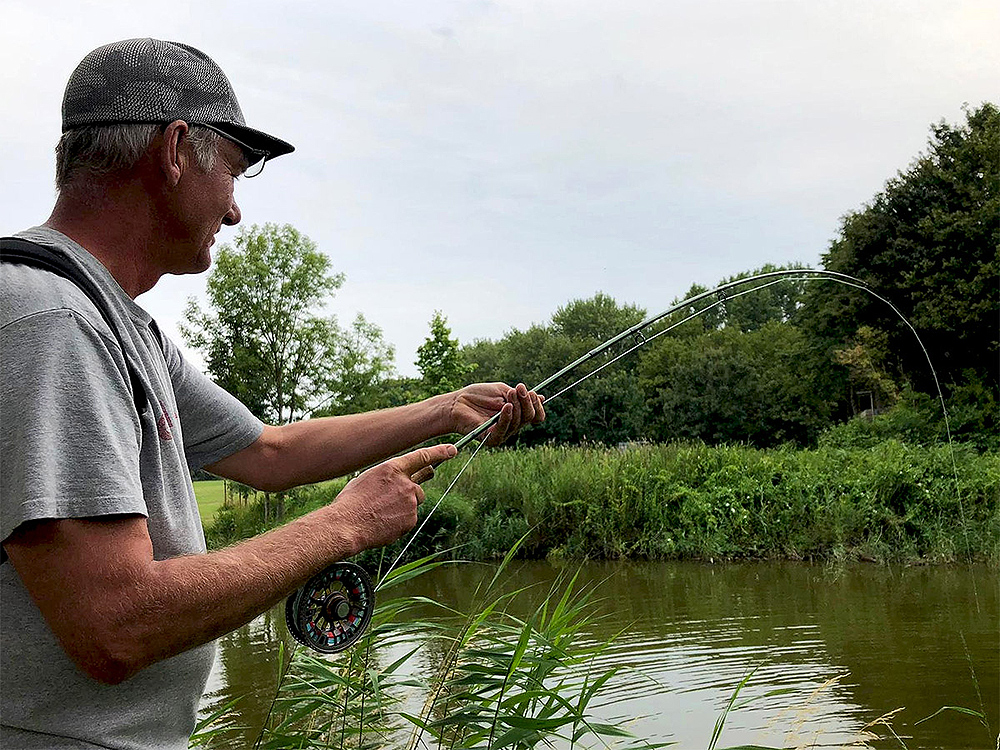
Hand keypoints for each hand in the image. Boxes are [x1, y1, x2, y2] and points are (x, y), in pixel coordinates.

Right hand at [330, 443, 456, 552]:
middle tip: (399, 497)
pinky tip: (383, 523)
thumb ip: (387, 477)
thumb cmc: (351, 502)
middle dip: (412, 491)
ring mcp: (410, 502)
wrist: (346, 525)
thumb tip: (395, 481)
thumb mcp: (366, 479)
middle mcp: (405, 483)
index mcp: (392, 468)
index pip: (422, 456)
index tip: (451, 450)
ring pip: (413, 503)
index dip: (439, 452)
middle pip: (419, 486)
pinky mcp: (410, 519)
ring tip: (381, 513)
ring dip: (403, 507)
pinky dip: (399, 521)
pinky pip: (409, 519)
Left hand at [450, 382, 545, 446]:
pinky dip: (507, 417)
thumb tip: (541, 397)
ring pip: (519, 422)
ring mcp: (503, 433)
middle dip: (528, 401)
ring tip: (510, 393)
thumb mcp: (502, 391)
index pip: (536, 415)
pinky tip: (507, 407)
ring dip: (518, 405)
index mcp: (516, 415)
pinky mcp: (491, 438)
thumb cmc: (478, 396)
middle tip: (519, 388)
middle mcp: (512, 426)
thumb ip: (519, 396)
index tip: (531, 391)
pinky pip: (504, 429)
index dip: (537, 404)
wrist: (457, 403)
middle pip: (530, 417)